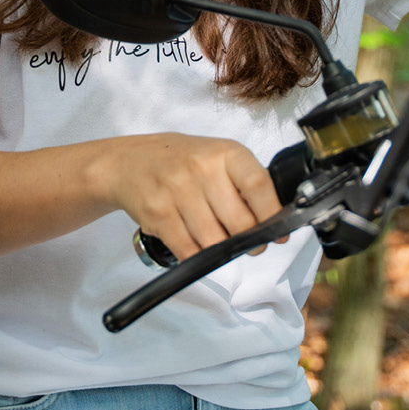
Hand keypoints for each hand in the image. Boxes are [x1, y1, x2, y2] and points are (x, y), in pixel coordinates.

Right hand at [91, 133, 282, 261]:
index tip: (279, 233)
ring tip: (217, 239)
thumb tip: (273, 220)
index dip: (272, 214)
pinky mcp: (158, 214)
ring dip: (221, 250)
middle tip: (249, 244)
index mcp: (224, 153)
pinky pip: (188, 250)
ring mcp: (177, 191)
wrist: (130, 162)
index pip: (258, 185)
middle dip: (249, 242)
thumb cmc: (182, 162)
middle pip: (239, 222)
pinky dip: (197, 256)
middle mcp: (201, 169)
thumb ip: (244, 183)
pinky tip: (196, 244)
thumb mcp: (217, 157)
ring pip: (214, 242)